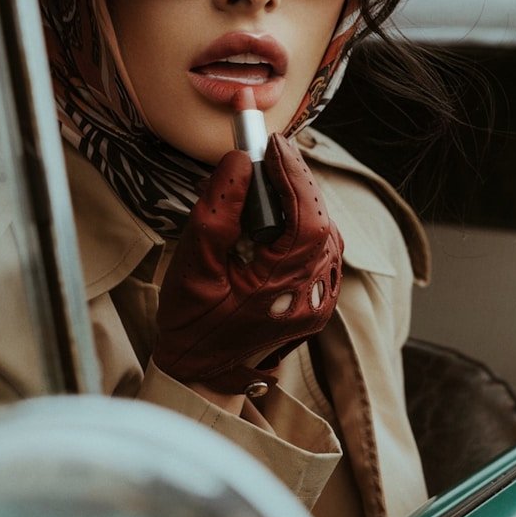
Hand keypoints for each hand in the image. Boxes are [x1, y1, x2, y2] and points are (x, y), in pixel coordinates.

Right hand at [154, 134, 343, 394]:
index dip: (294, 175)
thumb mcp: (194, 264)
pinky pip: (319, 249)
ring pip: (324, 233)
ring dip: (301, 200)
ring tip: (273, 174)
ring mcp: (320, 300)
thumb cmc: (192, 323)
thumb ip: (218, 211)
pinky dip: (303, 222)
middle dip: (297, 182)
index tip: (273, 144)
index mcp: (287, 289)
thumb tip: (239, 162)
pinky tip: (281, 210)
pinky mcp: (317, 299)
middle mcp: (314, 295)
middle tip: (269, 151)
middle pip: (321, 221)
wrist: (200, 373)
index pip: (308, 218)